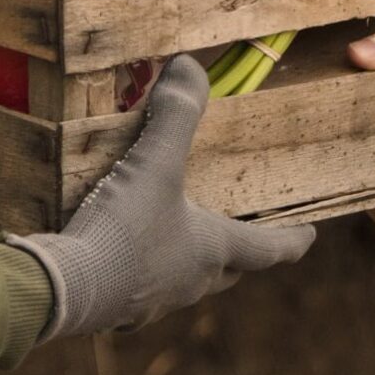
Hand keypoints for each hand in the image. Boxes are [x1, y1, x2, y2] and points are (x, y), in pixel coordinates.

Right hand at [9, 55, 316, 339]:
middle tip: (245, 234)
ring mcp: (152, 301)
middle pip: (228, 270)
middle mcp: (189, 281)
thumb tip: (191, 66)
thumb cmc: (122, 228)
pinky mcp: (117, 308)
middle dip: (240, 254)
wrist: (63, 289)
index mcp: (211, 249)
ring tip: (179, 233)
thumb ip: (175, 113)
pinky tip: (125, 251)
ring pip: (185, 281)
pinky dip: (144, 269)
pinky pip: (143, 289)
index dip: (291, 239)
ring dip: (189, 260)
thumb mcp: (154, 162)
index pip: (267, 249)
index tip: (311, 236)